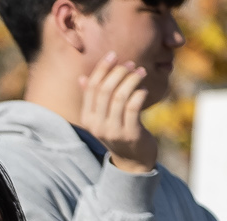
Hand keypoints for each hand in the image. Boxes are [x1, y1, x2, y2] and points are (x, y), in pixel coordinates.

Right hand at [77, 52, 155, 171]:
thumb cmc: (118, 132)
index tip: (114, 55)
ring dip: (132, 80)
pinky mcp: (130, 134)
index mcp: (87, 118)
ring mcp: (113, 130)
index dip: (102, 68)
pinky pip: (133, 108)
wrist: (132, 160)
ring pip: (120, 97)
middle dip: (119, 72)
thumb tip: (82, 79)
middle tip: (132, 64)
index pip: (91, 88)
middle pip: (105, 90)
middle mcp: (97, 125)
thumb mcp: (102, 117)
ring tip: (142, 72)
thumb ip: (93, 99)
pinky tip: (144, 90)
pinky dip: (139, 94)